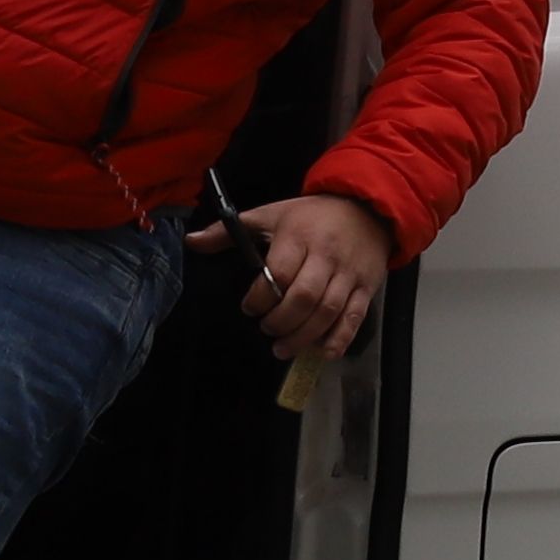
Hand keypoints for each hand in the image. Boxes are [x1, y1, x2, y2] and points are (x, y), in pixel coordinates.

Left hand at [226, 191, 398, 361]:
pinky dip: (339, 339)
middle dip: (281, 321)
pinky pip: (354, 317)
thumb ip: (228, 230)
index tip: (249, 308)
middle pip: (304, 297)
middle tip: (267, 331)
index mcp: (299, 236)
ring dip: (304, 336)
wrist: (367, 207)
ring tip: (284, 348)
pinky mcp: (367, 287)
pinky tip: (323, 351)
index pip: (279, 272)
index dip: (260, 297)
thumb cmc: (312, 215)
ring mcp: (349, 273)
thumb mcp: (270, 214)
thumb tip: (191, 242)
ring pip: (328, 311)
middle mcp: (326, 255)